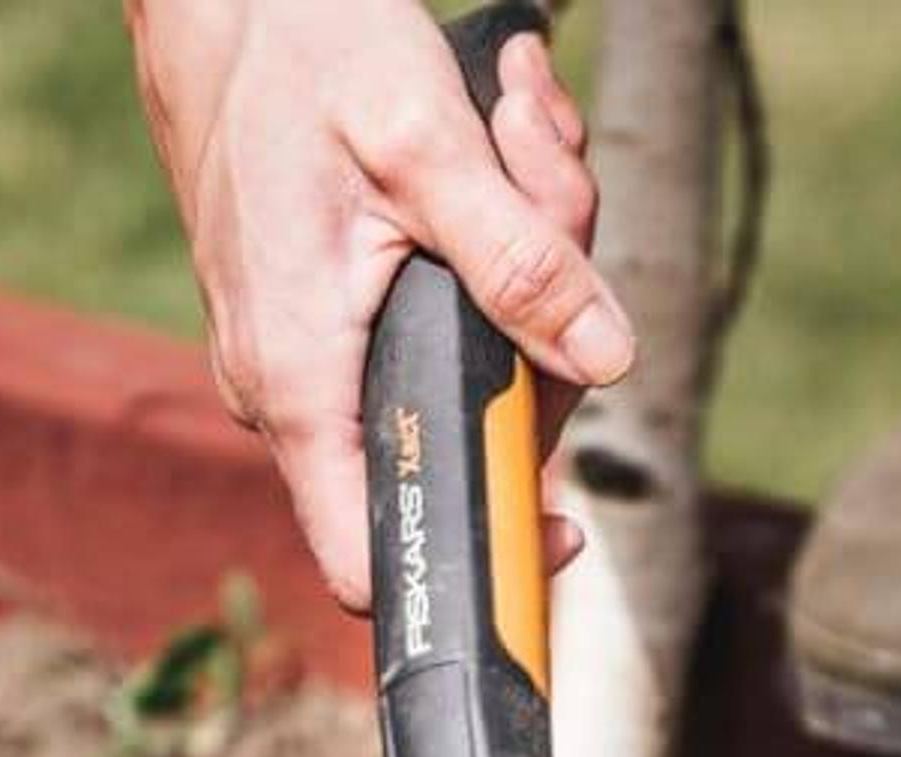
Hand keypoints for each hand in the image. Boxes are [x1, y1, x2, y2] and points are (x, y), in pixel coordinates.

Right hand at [131, 0, 626, 610]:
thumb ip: (520, 261)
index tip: (560, 528)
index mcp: (300, 377)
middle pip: (467, 428)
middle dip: (543, 312)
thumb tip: (605, 359)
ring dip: (531, 235)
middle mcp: (295, 385)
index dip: (474, 561)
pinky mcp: (335, 301)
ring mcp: (315, 346)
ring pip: (473, 351)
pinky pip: (447, 301)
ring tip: (515, 120)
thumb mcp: (427, 148)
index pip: (371, 554)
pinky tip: (496, 135)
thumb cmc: (298, 47)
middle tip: (543, 176)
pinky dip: (494, 223)